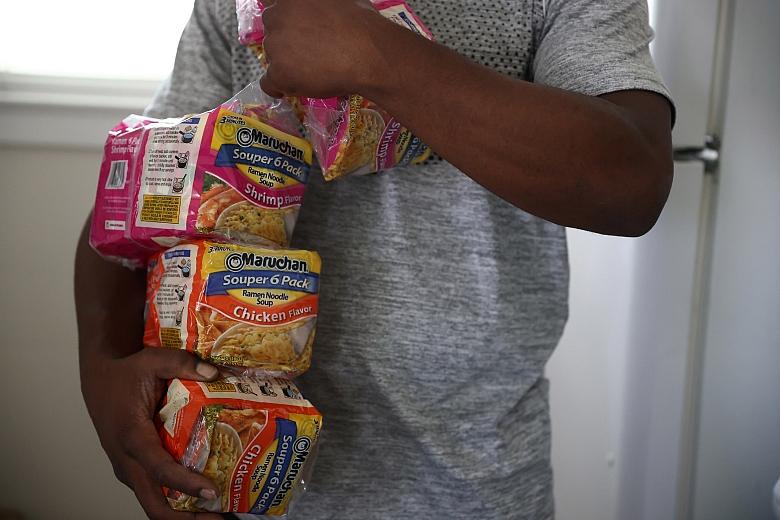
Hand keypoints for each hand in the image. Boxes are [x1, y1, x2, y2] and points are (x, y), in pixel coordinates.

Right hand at [81, 348, 222, 519]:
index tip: (211, 491)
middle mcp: (127, 459)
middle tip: (219, 518)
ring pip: (154, 502)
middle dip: (186, 519)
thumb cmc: (125, 373)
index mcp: (131, 436)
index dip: (185, 484)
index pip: (159, 469)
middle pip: (153, 504)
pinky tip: (201, 495)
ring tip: (216, 512)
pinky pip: (154, 490)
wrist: (98, 378)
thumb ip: (183, 363)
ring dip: (182, 513)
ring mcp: (128, 467)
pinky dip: (176, 498)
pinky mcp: (133, 468)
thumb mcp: (152, 360)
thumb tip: (215, 374)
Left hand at [260, 0, 391, 97]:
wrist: (367, 54)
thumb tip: (323, 8)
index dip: (282, 18)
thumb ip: (319, 3)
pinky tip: (295, 87)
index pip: (268, 2)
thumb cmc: (361, 24)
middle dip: (285, 40)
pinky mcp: (278, 72)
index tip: (292, 27)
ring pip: (272, 57)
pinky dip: (280, 87)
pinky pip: (269, 84)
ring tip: (312, 70)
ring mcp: (274, 45)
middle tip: (308, 50)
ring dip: (286, 63)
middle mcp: (276, 16)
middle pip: (271, 30)